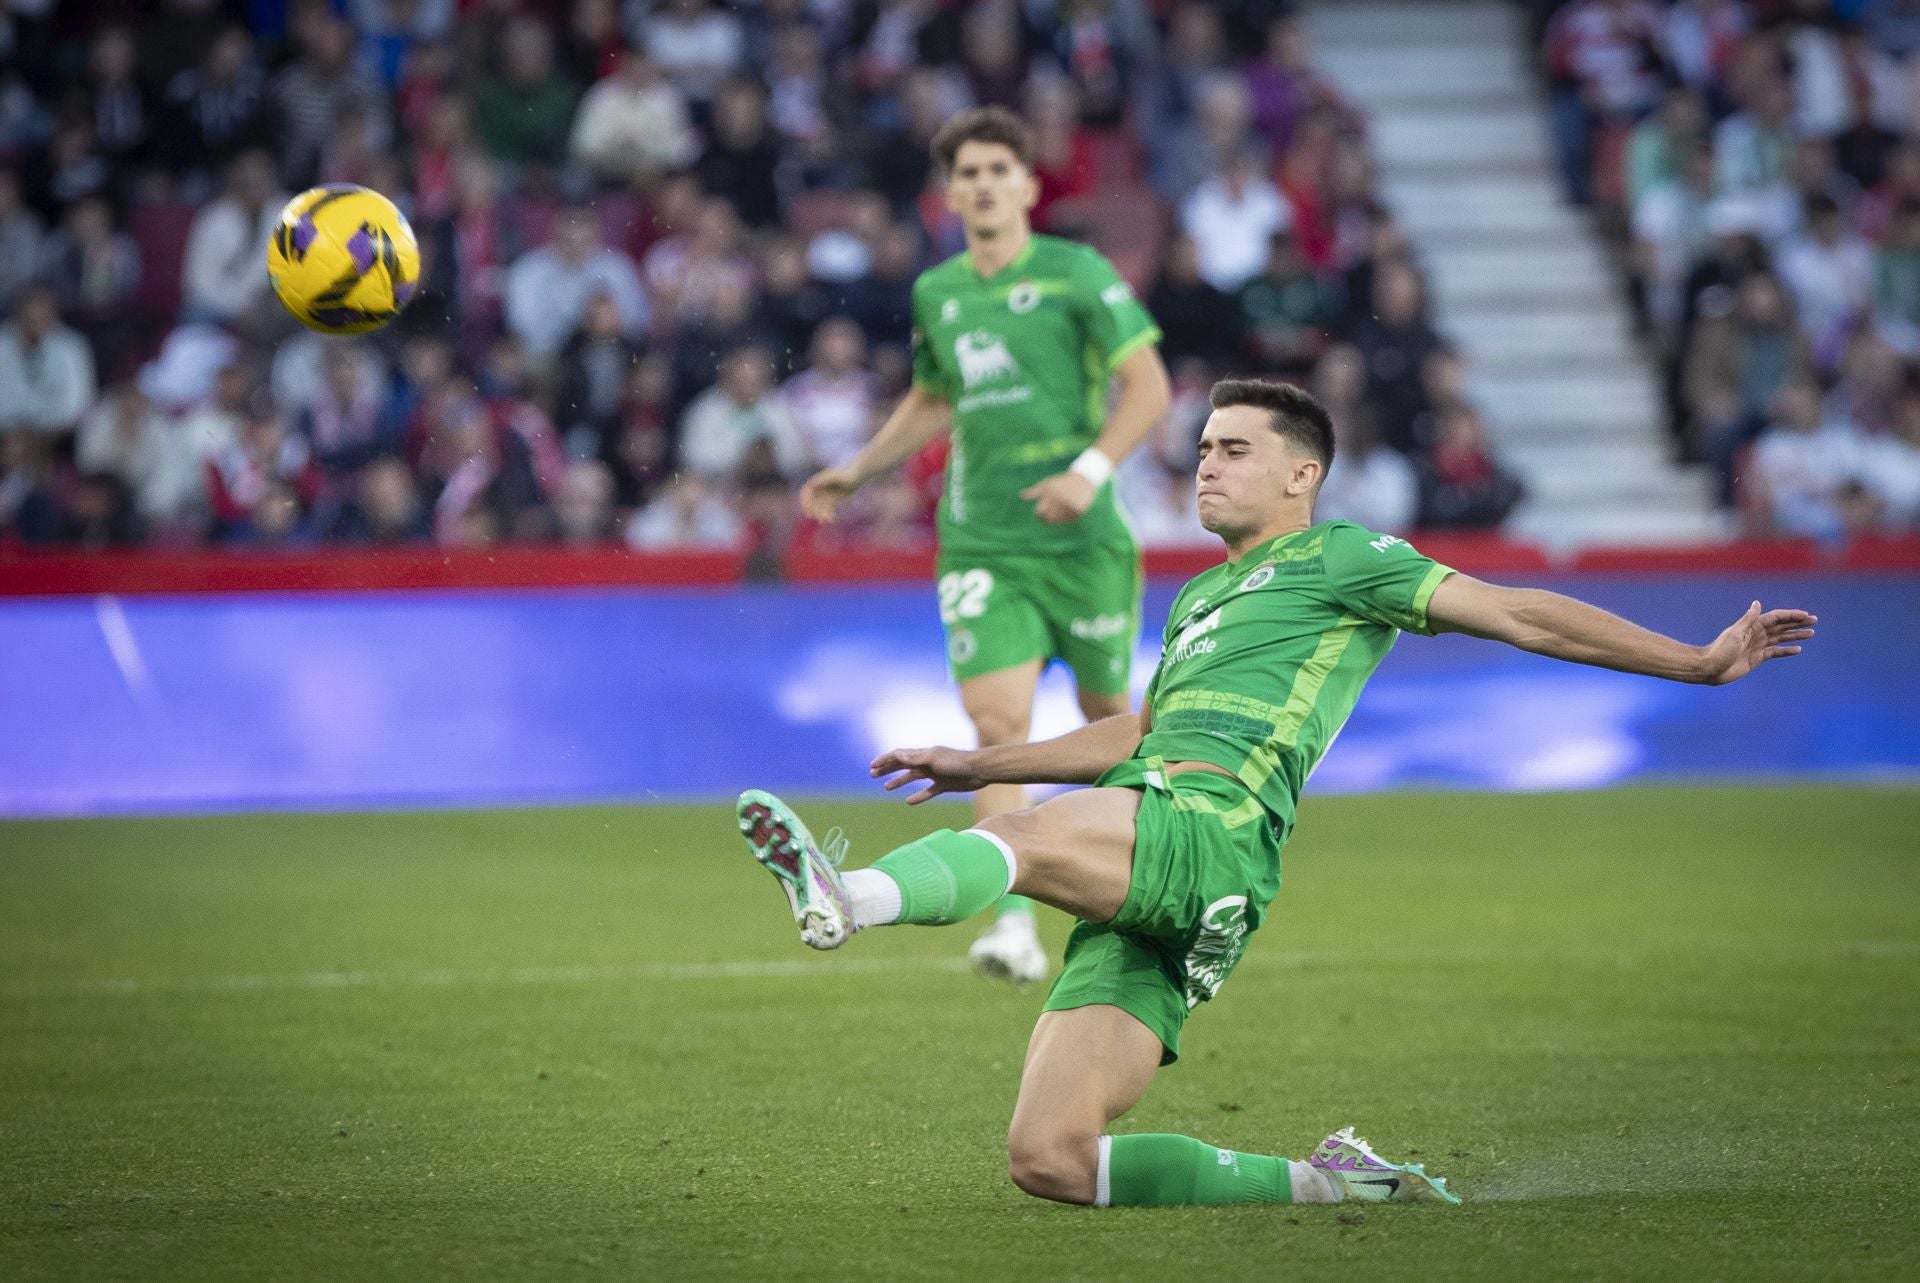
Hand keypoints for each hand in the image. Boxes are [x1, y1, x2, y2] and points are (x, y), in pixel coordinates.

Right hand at [799, 465, 861, 521]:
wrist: (857, 475)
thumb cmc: (847, 474)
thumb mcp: (835, 476)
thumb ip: (824, 479)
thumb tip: (812, 484)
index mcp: (818, 481)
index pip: (806, 491)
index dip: (805, 500)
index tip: (807, 506)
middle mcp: (820, 488)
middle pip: (812, 501)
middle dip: (813, 509)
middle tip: (815, 517)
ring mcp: (826, 494)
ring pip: (820, 506)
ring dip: (821, 514)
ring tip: (827, 520)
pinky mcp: (832, 499)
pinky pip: (828, 509)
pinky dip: (829, 514)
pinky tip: (833, 519)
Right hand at [870, 745, 987, 804]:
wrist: (979, 770)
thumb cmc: (957, 763)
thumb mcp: (933, 759)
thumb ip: (915, 759)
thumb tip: (897, 755)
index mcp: (923, 754)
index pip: (899, 755)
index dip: (885, 760)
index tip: (872, 766)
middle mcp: (927, 762)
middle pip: (903, 765)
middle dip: (887, 769)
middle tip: (873, 775)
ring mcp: (935, 774)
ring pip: (913, 778)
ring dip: (899, 781)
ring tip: (886, 788)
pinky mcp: (943, 785)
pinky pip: (927, 791)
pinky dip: (918, 796)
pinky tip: (909, 802)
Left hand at [1020, 470, 1096, 523]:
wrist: (1084, 477)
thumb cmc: (1062, 482)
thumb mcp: (1047, 483)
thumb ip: (1034, 491)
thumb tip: (1021, 495)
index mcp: (1049, 492)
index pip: (1039, 512)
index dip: (1040, 515)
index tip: (1043, 515)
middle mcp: (1058, 498)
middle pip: (1049, 518)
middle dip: (1049, 519)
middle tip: (1054, 515)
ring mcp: (1068, 503)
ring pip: (1060, 521)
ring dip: (1061, 518)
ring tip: (1064, 510)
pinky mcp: (1078, 508)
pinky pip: (1070, 520)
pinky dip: (1070, 518)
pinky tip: (1071, 510)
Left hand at [1697, 601, 1815, 684]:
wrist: (1710, 668)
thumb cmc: (1720, 650)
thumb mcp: (1735, 633)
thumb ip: (1748, 619)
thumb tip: (1757, 603)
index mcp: (1752, 626)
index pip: (1776, 618)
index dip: (1790, 615)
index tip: (1806, 615)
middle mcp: (1756, 634)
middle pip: (1781, 626)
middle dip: (1797, 623)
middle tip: (1814, 621)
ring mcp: (1757, 646)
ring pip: (1781, 638)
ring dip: (1795, 635)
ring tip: (1811, 633)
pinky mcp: (1757, 658)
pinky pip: (1775, 652)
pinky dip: (1786, 650)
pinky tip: (1798, 649)